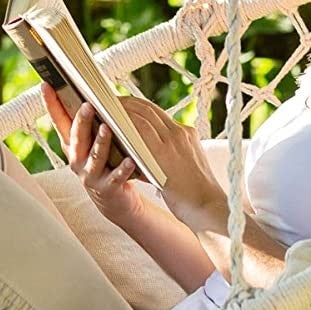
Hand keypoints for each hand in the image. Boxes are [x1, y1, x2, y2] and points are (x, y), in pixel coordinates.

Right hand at [40, 82, 141, 223]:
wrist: (113, 199)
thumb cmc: (105, 163)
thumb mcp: (92, 142)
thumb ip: (90, 123)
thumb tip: (93, 95)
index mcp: (72, 145)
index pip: (59, 121)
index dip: (51, 104)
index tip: (46, 84)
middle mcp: (76, 160)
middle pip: (77, 138)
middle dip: (81, 121)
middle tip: (87, 105)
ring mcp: (90, 175)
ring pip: (96, 157)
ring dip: (101, 142)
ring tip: (107, 128)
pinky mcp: (107, 189)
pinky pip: (116, 177)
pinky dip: (123, 169)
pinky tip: (131, 160)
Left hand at [116, 94, 227, 231]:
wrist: (208, 206)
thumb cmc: (194, 193)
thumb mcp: (185, 166)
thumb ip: (168, 155)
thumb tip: (145, 155)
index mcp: (186, 134)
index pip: (157, 113)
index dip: (138, 106)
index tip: (123, 105)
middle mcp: (179, 132)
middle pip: (148, 108)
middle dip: (126, 103)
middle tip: (107, 103)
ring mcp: (172, 141)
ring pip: (142, 114)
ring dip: (121, 110)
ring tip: (103, 110)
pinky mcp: (163, 152)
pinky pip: (139, 129)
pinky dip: (124, 122)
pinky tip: (109, 123)